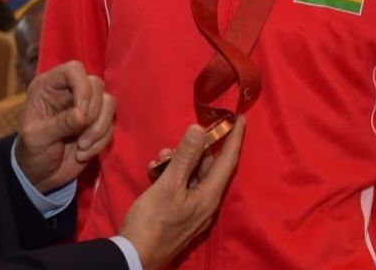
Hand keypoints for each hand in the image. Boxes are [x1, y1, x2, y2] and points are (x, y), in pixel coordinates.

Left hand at [13, 61, 114, 193]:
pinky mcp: (98, 123)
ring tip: (82, 147)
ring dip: (99, 128)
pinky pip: (111, 125)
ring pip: (109, 102)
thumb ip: (59, 125)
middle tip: (80, 135)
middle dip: (93, 113)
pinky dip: (101, 142)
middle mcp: (69, 91)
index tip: (81, 113)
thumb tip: (83, 116)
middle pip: (96, 85)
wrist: (41, 176)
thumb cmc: (31, 152)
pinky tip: (83, 154)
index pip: (74, 70)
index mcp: (49, 87)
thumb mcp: (37, 139)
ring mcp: (86, 107)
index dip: (82, 87)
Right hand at [119, 117, 245, 269]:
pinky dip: (171, 177)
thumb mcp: (168, 186)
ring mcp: (193, 210)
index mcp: (209, 196)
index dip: (235, 138)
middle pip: (208, 167)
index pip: (228, 161)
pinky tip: (154, 171)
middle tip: (178, 140)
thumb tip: (199, 130)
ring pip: (192, 176)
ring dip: (178, 163)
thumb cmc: (153, 221)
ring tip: (159, 158)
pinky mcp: (180, 214)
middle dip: (194, 150)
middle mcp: (206, 203)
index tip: (241, 118)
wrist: (134, 256)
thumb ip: (185, 157)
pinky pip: (182, 188)